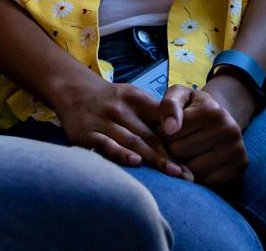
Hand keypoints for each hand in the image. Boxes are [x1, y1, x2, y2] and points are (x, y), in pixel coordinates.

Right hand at [53, 79, 192, 179]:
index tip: (192, 156)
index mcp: (136, 99)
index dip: (178, 137)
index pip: (161, 118)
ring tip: (172, 173)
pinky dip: (121, 154)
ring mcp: (103, 121)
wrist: (73, 90)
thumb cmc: (111, 99)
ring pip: (132, 142)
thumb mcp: (133, 96)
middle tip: (187, 175)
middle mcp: (120, 109)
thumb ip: (154, 112)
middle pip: (150, 135)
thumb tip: (184, 131)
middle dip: (170, 156)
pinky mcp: (87, 134)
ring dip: (153, 159)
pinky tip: (135, 163)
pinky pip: (106, 145)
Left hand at [158, 82, 251, 186]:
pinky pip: (206, 182)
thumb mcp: (179, 96)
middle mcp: (229, 129)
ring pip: (191, 170)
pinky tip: (197, 164)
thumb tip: (169, 128)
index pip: (169, 133)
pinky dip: (198, 177)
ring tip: (184, 153)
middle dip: (170, 149)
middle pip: (179, 152)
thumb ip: (169, 105)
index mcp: (211, 111)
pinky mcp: (239, 167)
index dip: (162, 133)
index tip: (168, 129)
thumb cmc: (193, 108)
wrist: (221, 121)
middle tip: (175, 143)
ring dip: (181, 165)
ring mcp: (236, 149)